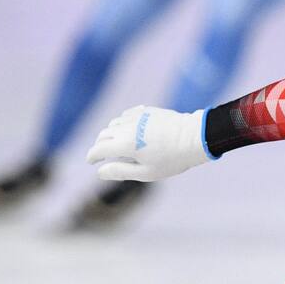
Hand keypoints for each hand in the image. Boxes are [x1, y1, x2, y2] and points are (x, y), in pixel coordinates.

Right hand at [85, 106, 213, 181]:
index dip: (92, 156)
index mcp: (125, 144)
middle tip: (102, 154)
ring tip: (117, 143)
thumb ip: (121, 172)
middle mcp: (127, 127)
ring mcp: (137, 116)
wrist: (193, 138)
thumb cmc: (172, 159)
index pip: (99, 149)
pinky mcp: (147, 111)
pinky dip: (123, 122)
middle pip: (104, 134)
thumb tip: (100, 173)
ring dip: (111, 133)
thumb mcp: (146, 173)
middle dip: (100, 145)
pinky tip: (129, 129)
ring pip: (115, 123)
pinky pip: (127, 115)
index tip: (91, 162)